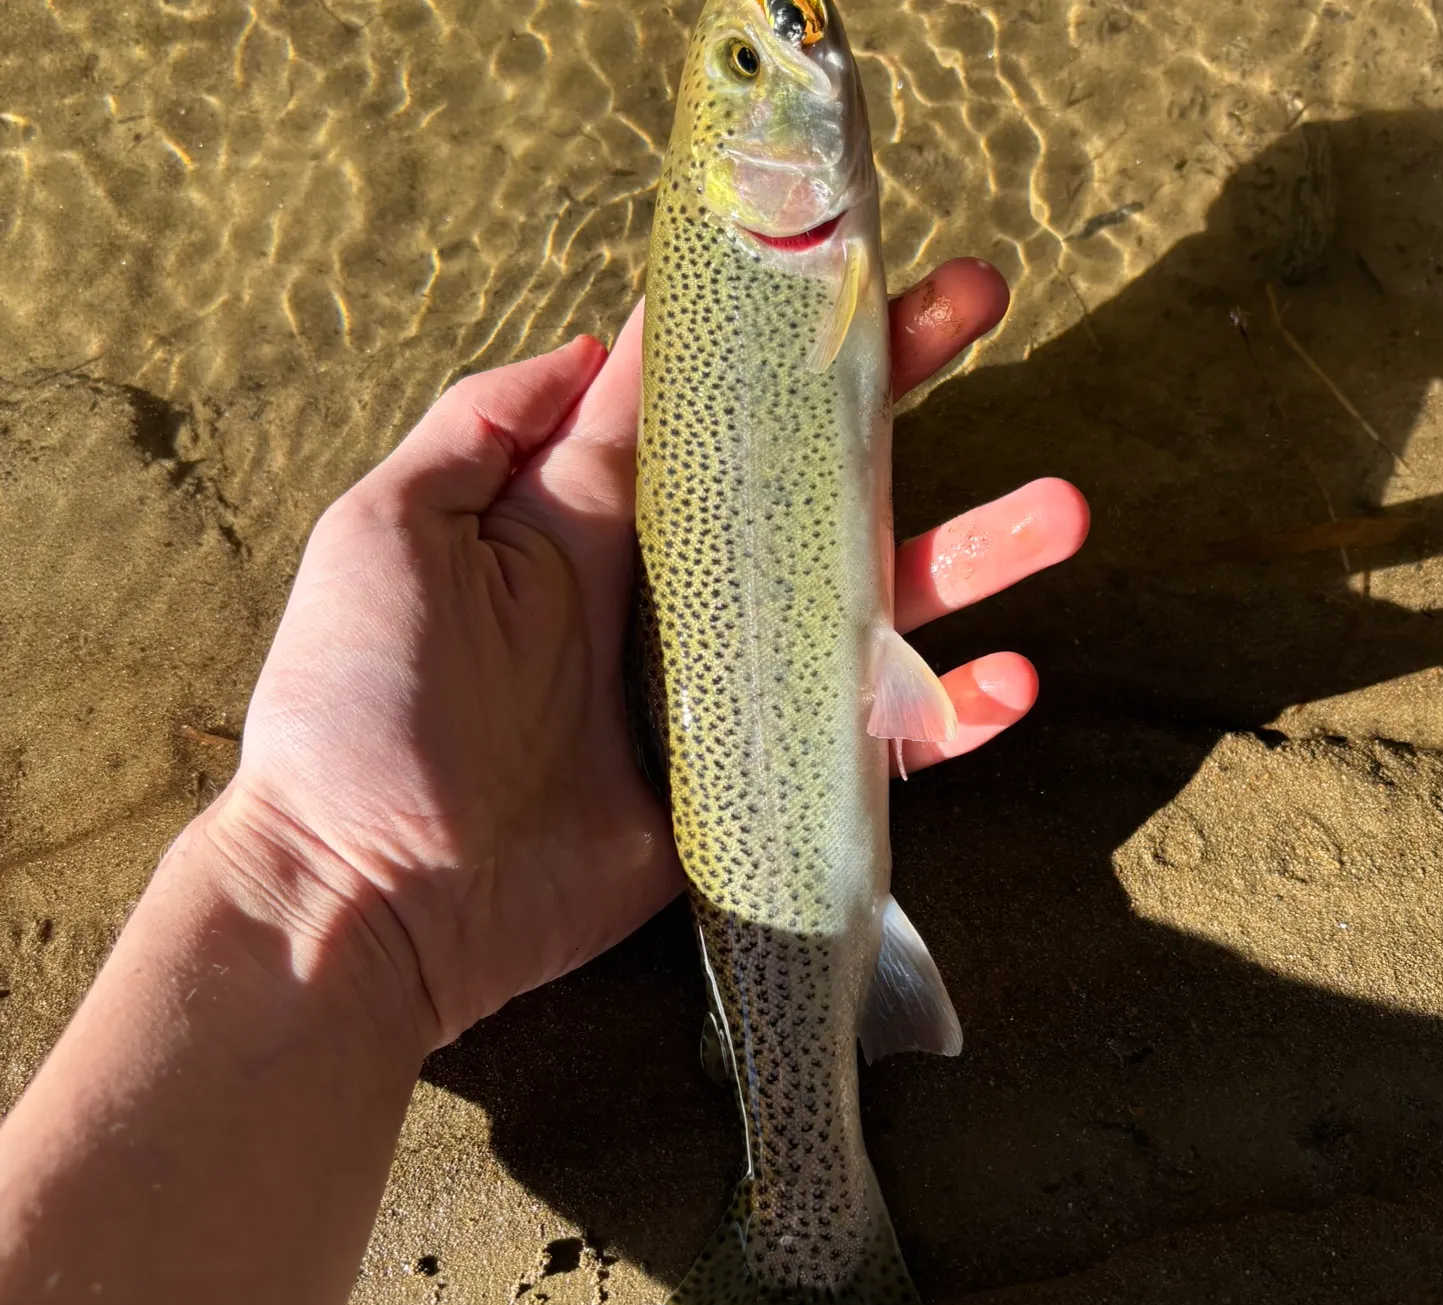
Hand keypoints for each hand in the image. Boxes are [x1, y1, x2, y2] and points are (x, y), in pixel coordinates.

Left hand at [217, 259, 1087, 1046]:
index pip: (708, 400)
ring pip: (869, 604)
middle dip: (893, 389)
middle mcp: (675, 590)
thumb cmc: (361, 706)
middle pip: (808, 476)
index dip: (775, 324)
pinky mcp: (754, 785)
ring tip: (1060, 511)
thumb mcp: (389, 530)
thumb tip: (597, 343)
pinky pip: (870, 742)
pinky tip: (1010, 684)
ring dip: (969, 553)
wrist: (374, 893)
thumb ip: (486, 426)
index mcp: (594, 516)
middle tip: (976, 305)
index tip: (848, 251)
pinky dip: (945, 716)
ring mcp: (725, 690)